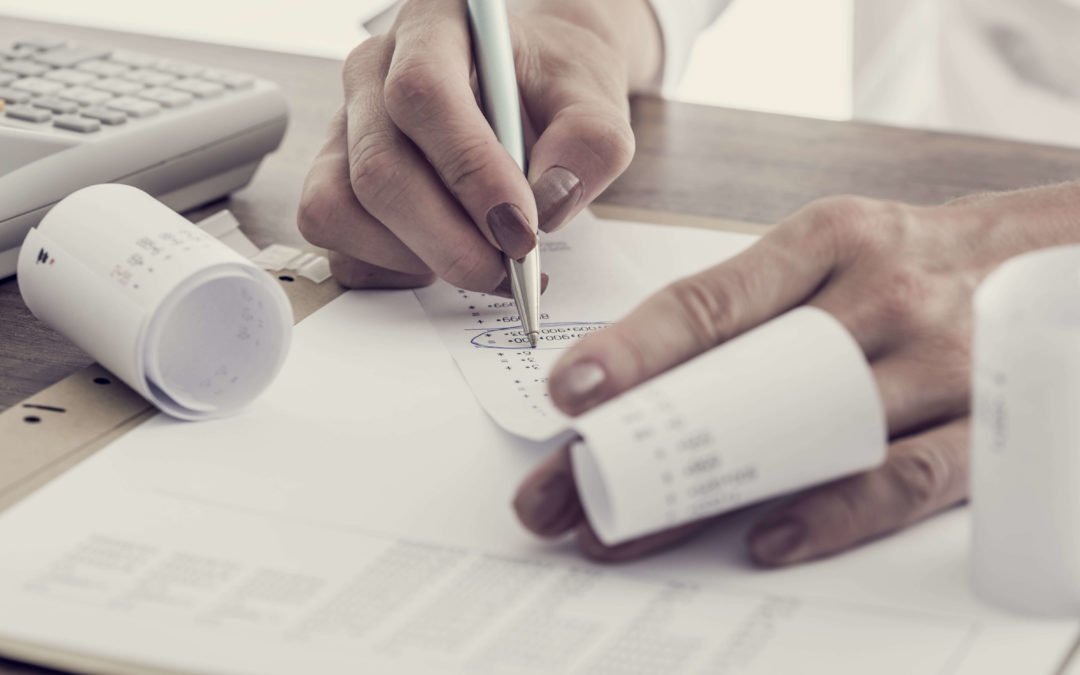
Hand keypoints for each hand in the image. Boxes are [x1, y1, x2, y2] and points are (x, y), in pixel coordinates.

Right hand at [297, 0, 660, 291]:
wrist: (531, 91)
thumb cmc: (554, 87)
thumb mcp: (595, 98)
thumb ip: (590, 142)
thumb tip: (550, 202)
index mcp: (432, 26)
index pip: (423, 94)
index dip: (469, 172)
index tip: (520, 228)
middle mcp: (372, 73)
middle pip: (378, 167)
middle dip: (447, 240)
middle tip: (509, 269)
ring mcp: (344, 129)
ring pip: (341, 207)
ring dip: (417, 256)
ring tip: (482, 259)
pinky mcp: (333, 179)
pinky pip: (337, 236)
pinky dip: (390, 267)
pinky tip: (442, 258)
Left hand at [513, 183, 1079, 564]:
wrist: (1042, 258)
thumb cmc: (907, 261)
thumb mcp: (829, 252)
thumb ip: (751, 305)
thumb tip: (640, 381)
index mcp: (826, 241)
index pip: (712, 299)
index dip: (635, 348)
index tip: (569, 395)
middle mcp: (880, 294)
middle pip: (744, 378)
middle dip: (642, 446)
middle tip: (562, 497)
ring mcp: (937, 360)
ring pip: (810, 434)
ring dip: (709, 494)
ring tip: (631, 534)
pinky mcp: (981, 420)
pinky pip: (902, 478)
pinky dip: (832, 514)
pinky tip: (766, 539)